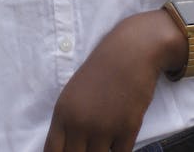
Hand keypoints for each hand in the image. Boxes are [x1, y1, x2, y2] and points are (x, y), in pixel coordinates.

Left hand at [43, 11, 184, 151]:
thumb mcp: (74, 93)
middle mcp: (80, 123)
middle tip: (89, 147)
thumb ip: (68, 121)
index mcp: (63, 112)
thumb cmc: (101, 70)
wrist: (130, 52)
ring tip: (103, 144)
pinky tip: (118, 144)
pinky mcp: (127, 130)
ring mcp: (104, 129)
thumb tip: (65, 148)